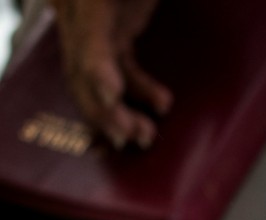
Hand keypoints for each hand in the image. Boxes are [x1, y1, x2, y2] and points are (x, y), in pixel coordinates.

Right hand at [48, 0, 171, 148]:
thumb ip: (143, 4)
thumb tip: (148, 34)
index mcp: (87, 1)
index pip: (86, 36)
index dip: (95, 68)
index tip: (111, 94)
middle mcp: (79, 9)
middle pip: (81, 65)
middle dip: (103, 107)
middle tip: (128, 134)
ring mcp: (91, 20)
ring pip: (93, 74)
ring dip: (117, 109)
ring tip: (145, 134)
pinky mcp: (109, 27)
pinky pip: (115, 66)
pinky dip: (135, 89)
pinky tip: (159, 103)